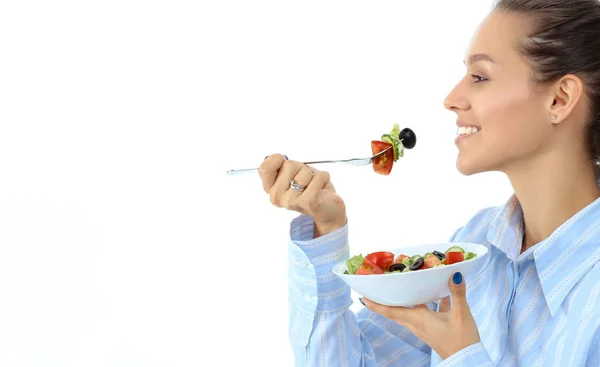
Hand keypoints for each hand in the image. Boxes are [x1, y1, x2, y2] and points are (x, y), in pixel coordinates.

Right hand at [258, 154, 345, 236]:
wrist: (328, 208)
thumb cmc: (310, 188)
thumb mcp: (293, 173)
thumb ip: (282, 165)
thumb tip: (279, 157)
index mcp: (270, 188)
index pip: (265, 167)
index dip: (277, 159)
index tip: (288, 166)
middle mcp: (276, 196)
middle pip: (289, 165)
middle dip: (302, 167)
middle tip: (306, 179)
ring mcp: (290, 201)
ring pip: (304, 172)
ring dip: (314, 175)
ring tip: (314, 185)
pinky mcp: (307, 202)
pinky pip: (317, 178)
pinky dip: (324, 178)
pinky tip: (322, 187)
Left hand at [361, 272, 480, 359]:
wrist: (468, 360)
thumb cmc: (462, 341)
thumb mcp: (461, 315)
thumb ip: (457, 293)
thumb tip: (455, 274)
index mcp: (419, 319)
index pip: (392, 311)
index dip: (376, 305)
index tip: (363, 297)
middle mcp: (417, 323)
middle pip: (396, 311)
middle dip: (385, 300)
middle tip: (377, 288)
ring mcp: (424, 327)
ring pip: (408, 311)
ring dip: (403, 300)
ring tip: (400, 286)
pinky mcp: (432, 329)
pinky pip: (423, 313)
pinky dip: (425, 303)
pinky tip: (437, 292)